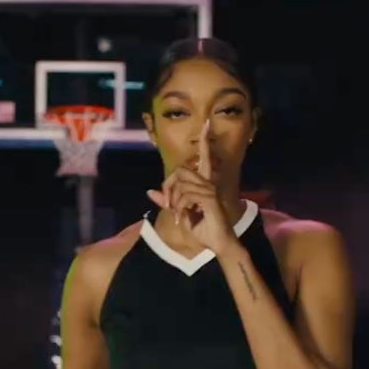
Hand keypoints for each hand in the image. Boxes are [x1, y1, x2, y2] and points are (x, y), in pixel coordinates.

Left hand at [146, 119, 238, 254]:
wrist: (218, 244)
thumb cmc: (203, 229)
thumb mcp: (180, 213)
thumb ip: (167, 201)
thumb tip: (150, 191)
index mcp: (204, 183)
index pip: (204, 157)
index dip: (204, 140)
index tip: (206, 123)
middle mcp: (208, 182)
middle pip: (179, 171)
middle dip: (168, 188)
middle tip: (171, 206)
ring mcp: (209, 189)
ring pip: (180, 185)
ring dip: (174, 202)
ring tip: (180, 215)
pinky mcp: (209, 199)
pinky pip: (185, 196)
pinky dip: (180, 208)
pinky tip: (185, 218)